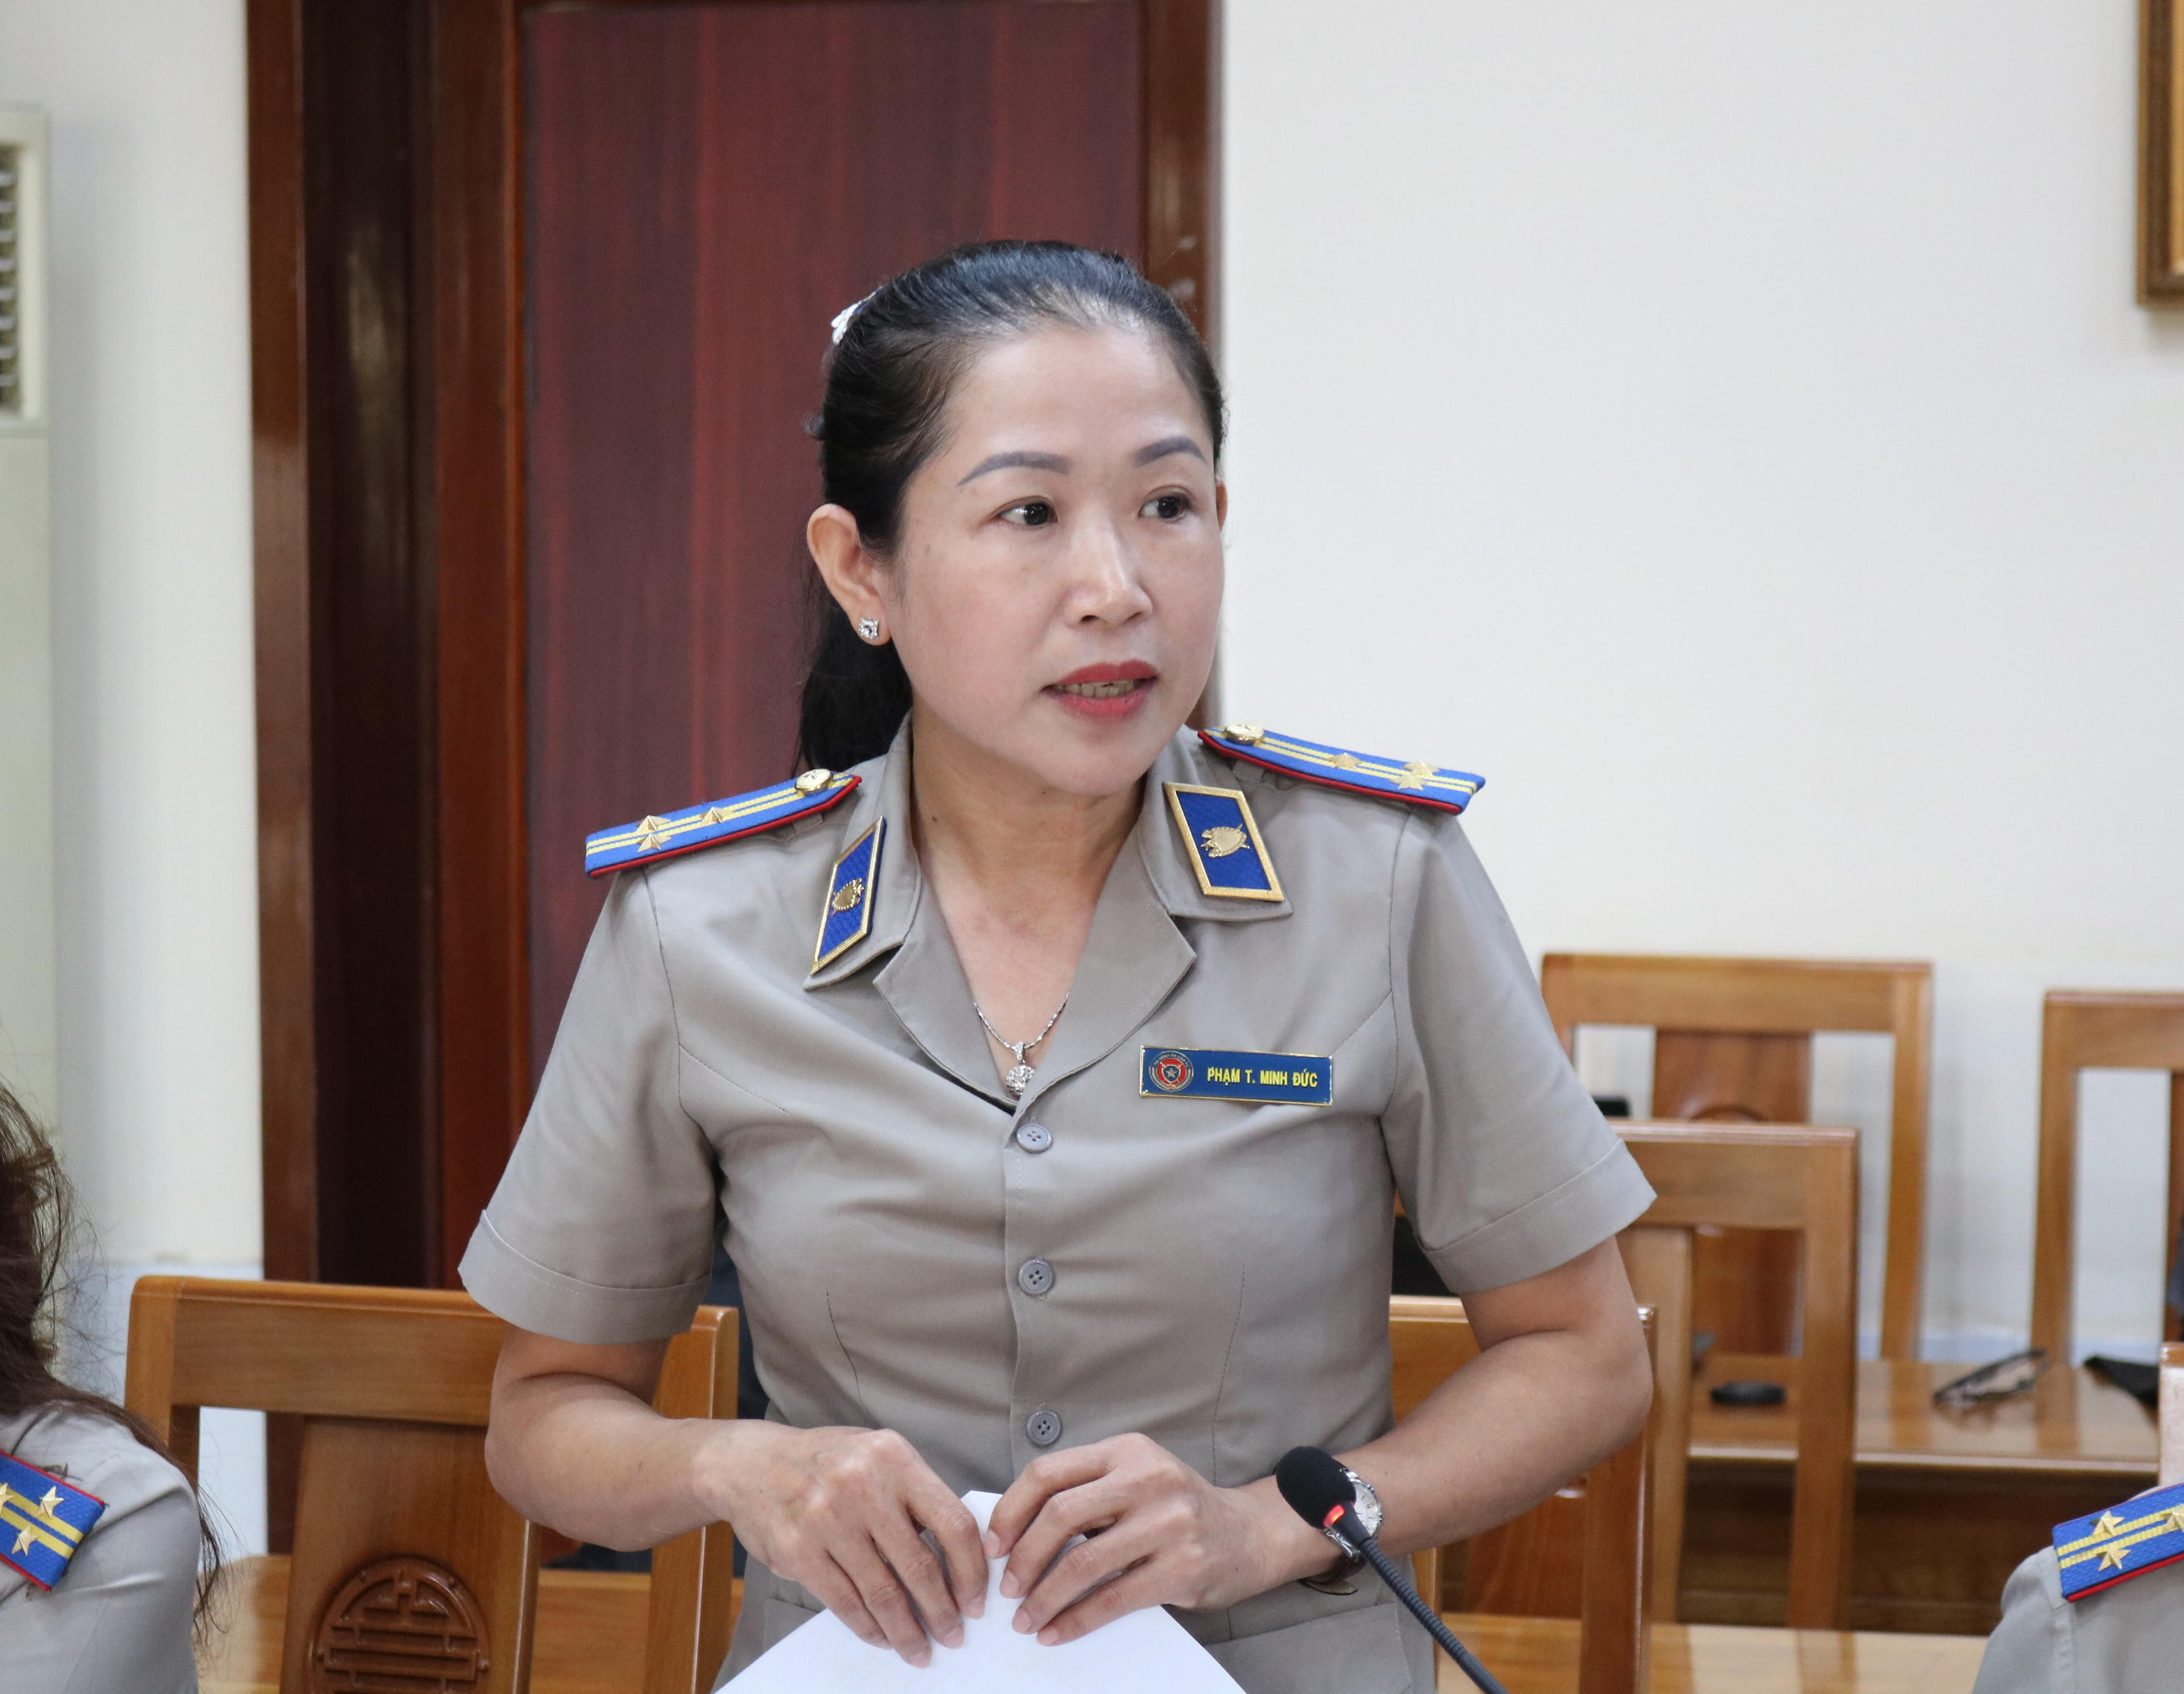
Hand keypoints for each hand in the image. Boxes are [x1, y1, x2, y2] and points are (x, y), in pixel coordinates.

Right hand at [704, 1422, 985, 1665]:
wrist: (752, 1463)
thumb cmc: (827, 1463)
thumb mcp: (878, 1458)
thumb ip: (916, 1497)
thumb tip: (959, 1558)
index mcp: (895, 1458)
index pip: (952, 1522)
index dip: (970, 1570)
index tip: (977, 1600)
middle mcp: (864, 1484)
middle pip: (919, 1564)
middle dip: (942, 1611)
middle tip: (954, 1635)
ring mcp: (828, 1517)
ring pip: (882, 1591)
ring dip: (906, 1630)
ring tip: (919, 1649)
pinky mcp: (798, 1549)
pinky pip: (845, 1601)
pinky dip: (868, 1627)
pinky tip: (881, 1637)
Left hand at [983, 1434, 1317, 1645]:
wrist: (1250, 1534)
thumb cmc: (1178, 1508)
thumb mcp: (1135, 1478)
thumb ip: (1087, 1492)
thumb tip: (1014, 1532)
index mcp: (1126, 1450)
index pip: (1049, 1472)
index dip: (1011, 1511)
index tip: (993, 1545)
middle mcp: (1148, 1478)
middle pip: (1060, 1515)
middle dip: (1023, 1557)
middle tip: (1007, 1586)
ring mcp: (1169, 1522)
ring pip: (1084, 1562)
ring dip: (1044, 1596)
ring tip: (1026, 1618)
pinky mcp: (1183, 1567)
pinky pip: (1113, 1598)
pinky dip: (1077, 1619)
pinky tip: (1057, 1632)